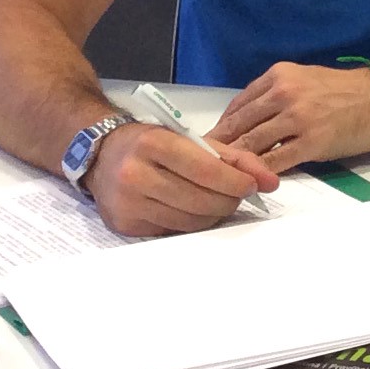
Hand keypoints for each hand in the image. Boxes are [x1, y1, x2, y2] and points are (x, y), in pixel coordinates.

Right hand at [85, 123, 279, 236]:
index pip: (206, 170)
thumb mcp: (187, 137)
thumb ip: (230, 156)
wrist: (101, 155)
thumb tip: (268, 181)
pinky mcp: (125, 226)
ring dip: (214, 214)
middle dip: (229, 200)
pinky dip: (192, 223)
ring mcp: (128, 204)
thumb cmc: (150, 142)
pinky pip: (172, 231)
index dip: (236, 181)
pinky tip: (194, 210)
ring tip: (219, 201)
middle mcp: (136, 175)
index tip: (254, 185)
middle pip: (201, 200)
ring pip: (190, 222)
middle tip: (239, 194)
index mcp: (154, 145)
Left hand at [208, 61, 369, 170]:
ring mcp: (298, 117)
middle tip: (202, 166)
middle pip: (239, 124)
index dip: (220, 128)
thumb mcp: (304, 80)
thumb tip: (246, 124)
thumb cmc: (344, 91)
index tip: (207, 145)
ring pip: (252, 143)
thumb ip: (275, 98)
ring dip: (235, 162)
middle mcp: (284, 92)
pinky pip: (276, 160)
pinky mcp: (312, 141)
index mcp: (279, 76)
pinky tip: (252, 181)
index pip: (238, 105)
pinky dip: (260, 172)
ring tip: (221, 177)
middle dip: (219, 147)